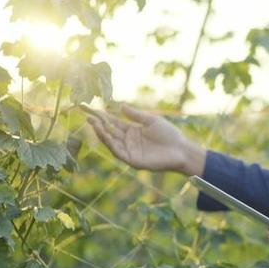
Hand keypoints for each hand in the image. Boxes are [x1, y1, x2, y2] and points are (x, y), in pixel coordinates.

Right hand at [84, 104, 205, 175]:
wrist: (182, 150)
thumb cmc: (170, 135)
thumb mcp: (152, 121)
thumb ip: (136, 115)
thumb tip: (120, 106)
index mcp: (132, 131)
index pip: (113, 123)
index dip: (102, 116)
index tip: (90, 108)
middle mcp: (129, 142)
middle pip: (109, 132)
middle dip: (97, 124)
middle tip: (87, 115)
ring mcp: (130, 152)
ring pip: (111, 143)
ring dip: (102, 134)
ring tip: (94, 124)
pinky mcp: (134, 161)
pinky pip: (119, 153)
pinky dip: (111, 145)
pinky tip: (106, 136)